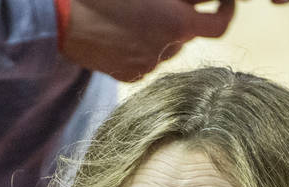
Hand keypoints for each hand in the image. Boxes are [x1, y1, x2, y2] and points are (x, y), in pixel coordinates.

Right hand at [61, 0, 252, 81]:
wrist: (61, 18)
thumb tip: (194, 0)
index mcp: (177, 24)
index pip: (220, 26)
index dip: (226, 11)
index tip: (224, 1)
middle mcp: (166, 50)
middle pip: (188, 36)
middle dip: (183, 20)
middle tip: (166, 3)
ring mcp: (145, 67)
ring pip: (164, 49)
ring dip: (159, 34)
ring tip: (135, 16)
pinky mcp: (126, 76)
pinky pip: (143, 61)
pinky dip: (140, 48)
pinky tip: (120, 32)